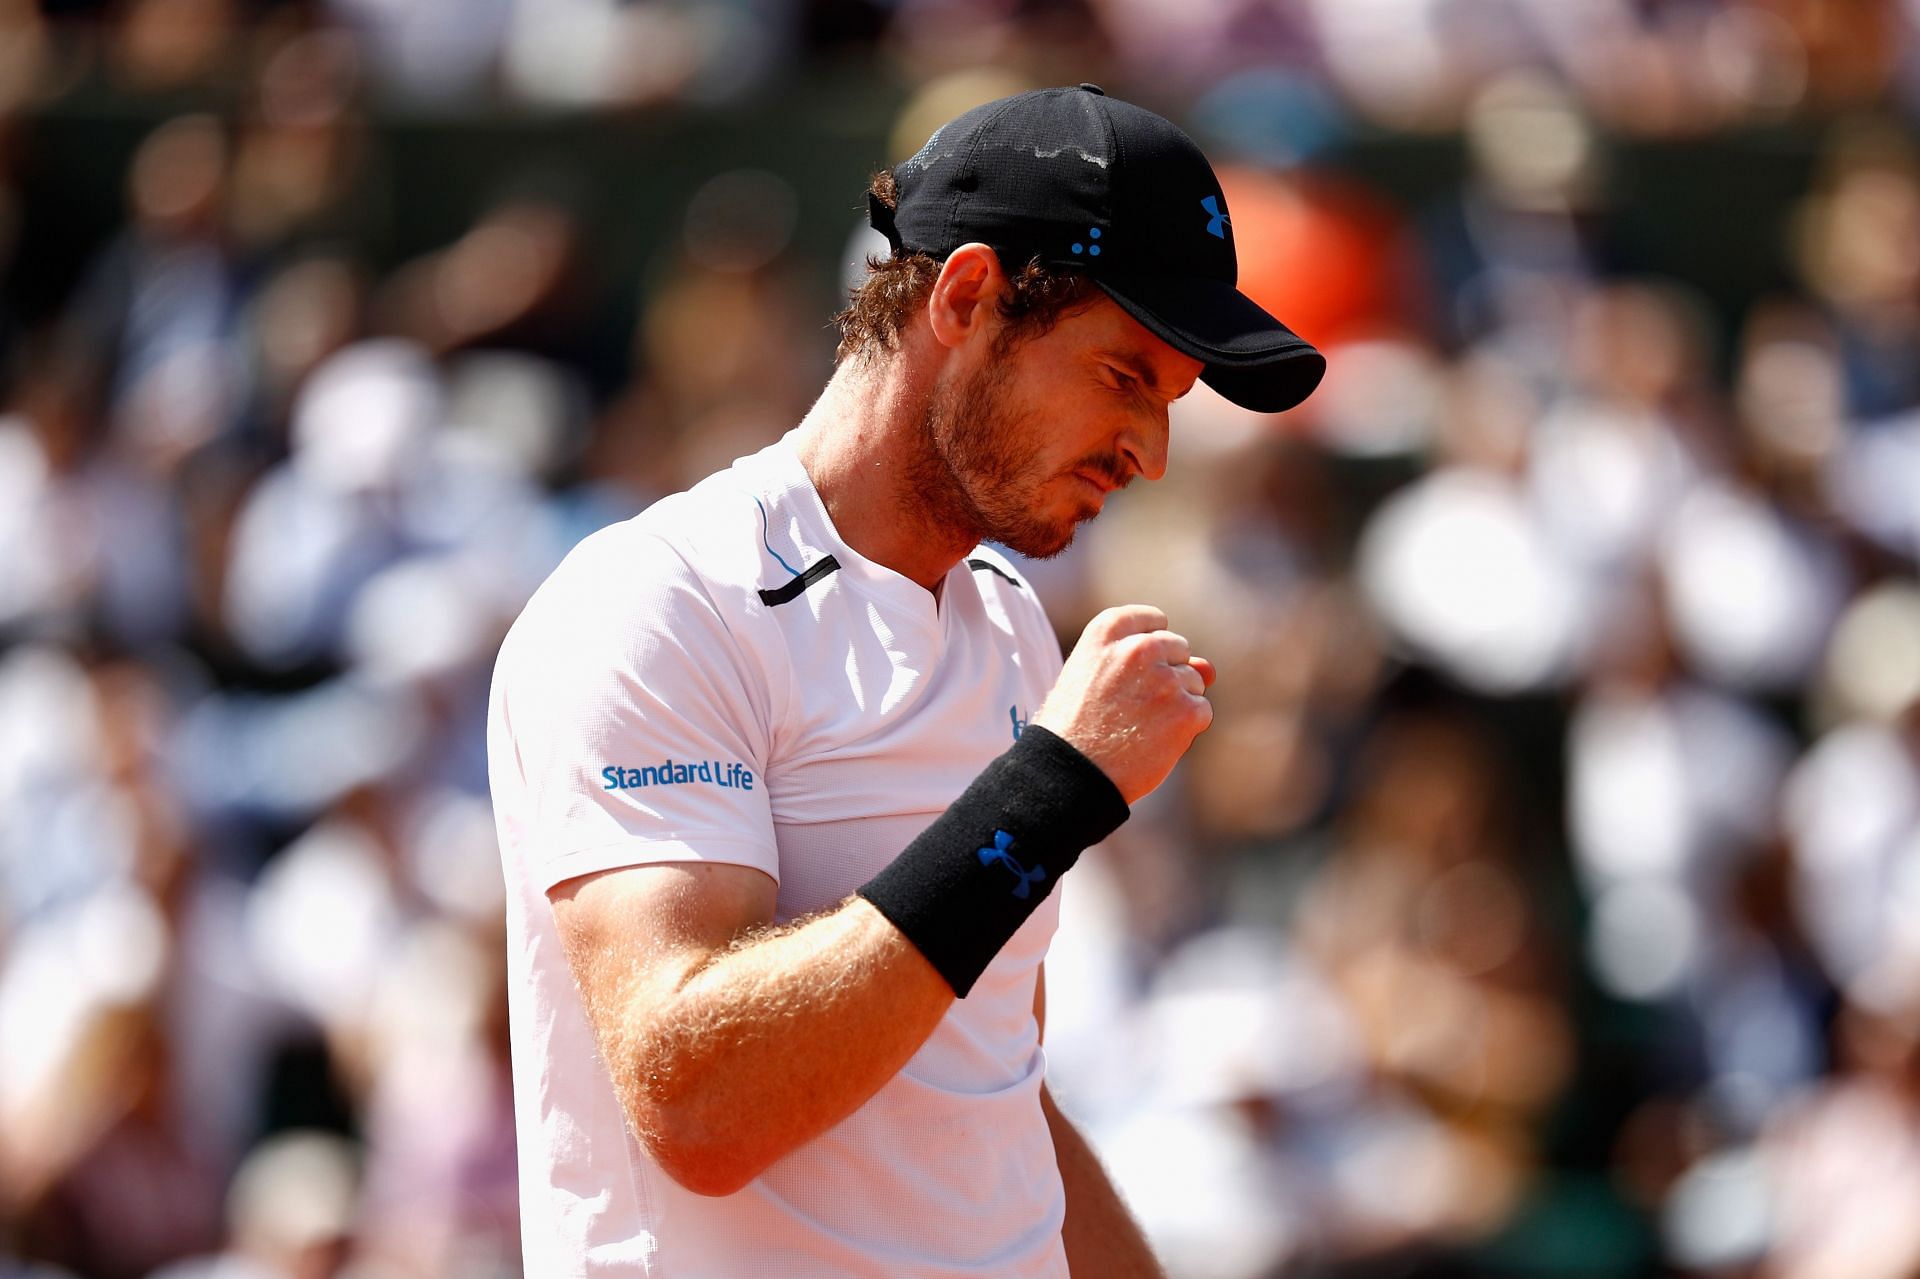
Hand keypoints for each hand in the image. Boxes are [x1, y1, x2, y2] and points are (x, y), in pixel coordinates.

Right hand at [1030, 605, 1214, 804]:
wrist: (1071, 773)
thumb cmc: (1077, 726)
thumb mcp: (1097, 678)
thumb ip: (1151, 661)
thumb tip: (1209, 668)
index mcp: (1107, 631)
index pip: (1153, 620)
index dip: (1149, 646)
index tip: (1134, 670)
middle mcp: (1139, 648)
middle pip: (1177, 649)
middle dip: (1165, 674)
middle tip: (1131, 706)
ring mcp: (1165, 679)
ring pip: (1193, 681)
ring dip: (1175, 703)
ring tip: (1137, 726)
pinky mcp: (1186, 711)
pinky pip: (1202, 711)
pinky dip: (1185, 728)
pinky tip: (1154, 740)